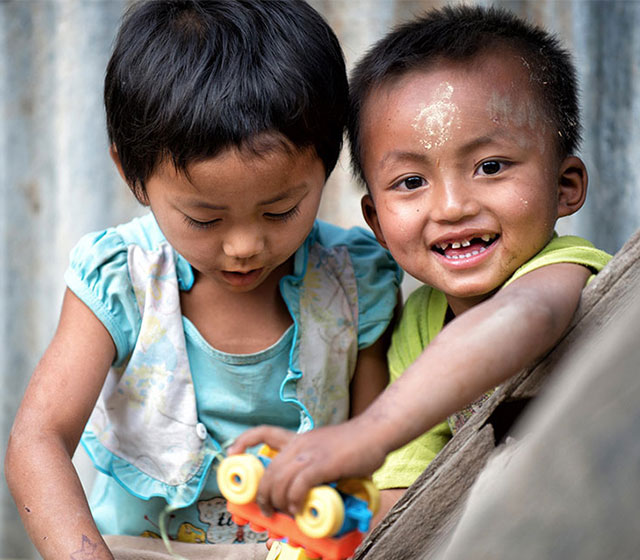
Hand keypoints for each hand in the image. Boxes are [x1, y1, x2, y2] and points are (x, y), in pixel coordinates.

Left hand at [228, 418, 386, 515]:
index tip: (232, 455)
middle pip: (268, 472)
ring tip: (286, 513)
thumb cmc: (356, 445)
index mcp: (299, 439)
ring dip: (278, 503)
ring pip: (278, 482)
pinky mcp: (322, 465)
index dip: (244, 443)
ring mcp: (309, 454)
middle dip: (262, 496)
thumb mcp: (326, 451)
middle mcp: (299, 445)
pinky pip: (298, 486)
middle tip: (267, 511)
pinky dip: (295, 501)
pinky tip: (300, 509)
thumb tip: (308, 494)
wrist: (375, 432)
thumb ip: (315, 467)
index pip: (264, 433)